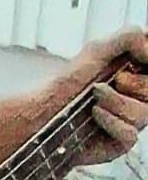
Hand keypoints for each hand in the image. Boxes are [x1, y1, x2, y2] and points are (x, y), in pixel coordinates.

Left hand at [49, 29, 147, 164]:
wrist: (42, 113)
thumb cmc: (67, 83)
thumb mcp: (96, 50)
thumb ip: (128, 38)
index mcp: (136, 72)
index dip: (147, 62)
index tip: (141, 56)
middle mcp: (137, 96)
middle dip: (134, 83)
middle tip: (115, 80)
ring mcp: (131, 120)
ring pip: (146, 114)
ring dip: (117, 102)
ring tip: (96, 96)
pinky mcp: (121, 141)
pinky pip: (130, 134)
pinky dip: (110, 121)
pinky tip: (95, 114)